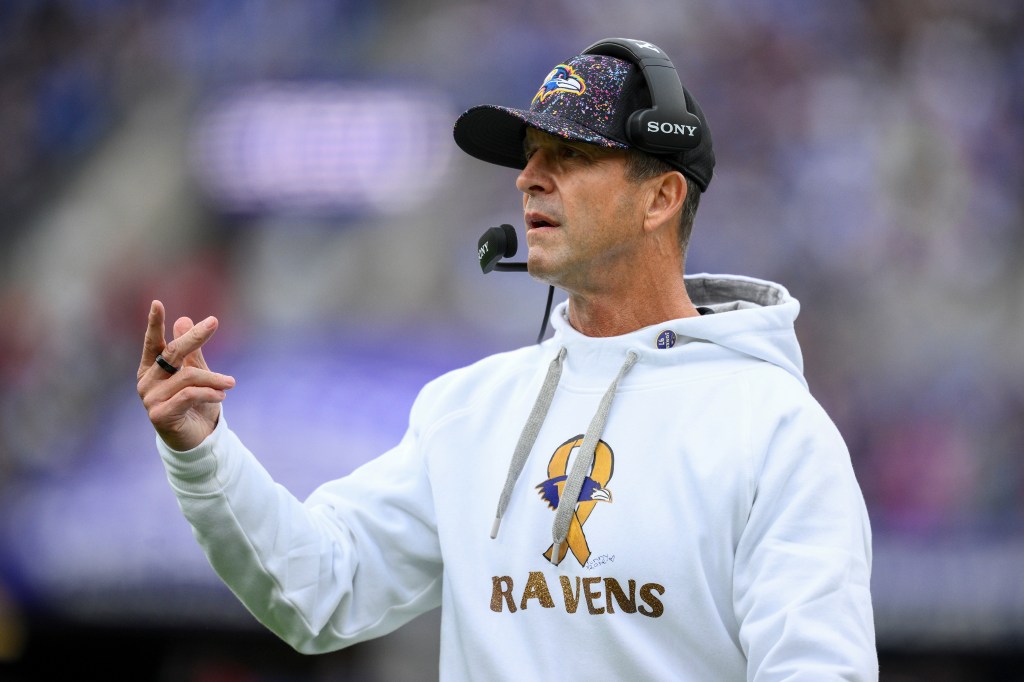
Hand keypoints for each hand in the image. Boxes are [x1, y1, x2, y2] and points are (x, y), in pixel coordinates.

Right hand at [137, 300, 235, 450]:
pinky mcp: (159, 414)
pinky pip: (189, 395)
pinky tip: (222, 395)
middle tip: (213, 322)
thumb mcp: (197, 375)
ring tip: (231, 383)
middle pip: (172, 353)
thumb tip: (183, 319)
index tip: (157, 303)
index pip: (153, 343)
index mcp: (152, 370)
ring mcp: (150, 399)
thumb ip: (191, 352)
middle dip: (195, 337)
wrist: (196, 441)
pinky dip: (209, 392)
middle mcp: (147, 382)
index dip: (155, 324)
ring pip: (187, 376)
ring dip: (214, 378)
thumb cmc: (196, 406)